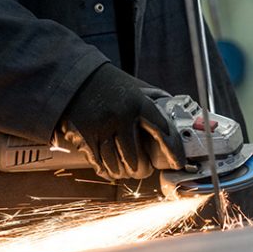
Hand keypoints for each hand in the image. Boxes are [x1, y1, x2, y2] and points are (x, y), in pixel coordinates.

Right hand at [57, 63, 185, 179]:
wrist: (75, 78)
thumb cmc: (109, 85)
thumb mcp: (136, 87)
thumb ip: (155, 100)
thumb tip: (175, 116)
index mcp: (137, 102)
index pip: (162, 132)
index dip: (172, 152)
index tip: (177, 163)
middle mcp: (120, 116)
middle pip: (136, 159)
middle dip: (143, 170)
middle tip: (145, 170)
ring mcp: (100, 128)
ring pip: (117, 166)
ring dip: (124, 173)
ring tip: (128, 172)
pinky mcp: (83, 137)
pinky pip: (99, 164)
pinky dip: (107, 172)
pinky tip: (112, 171)